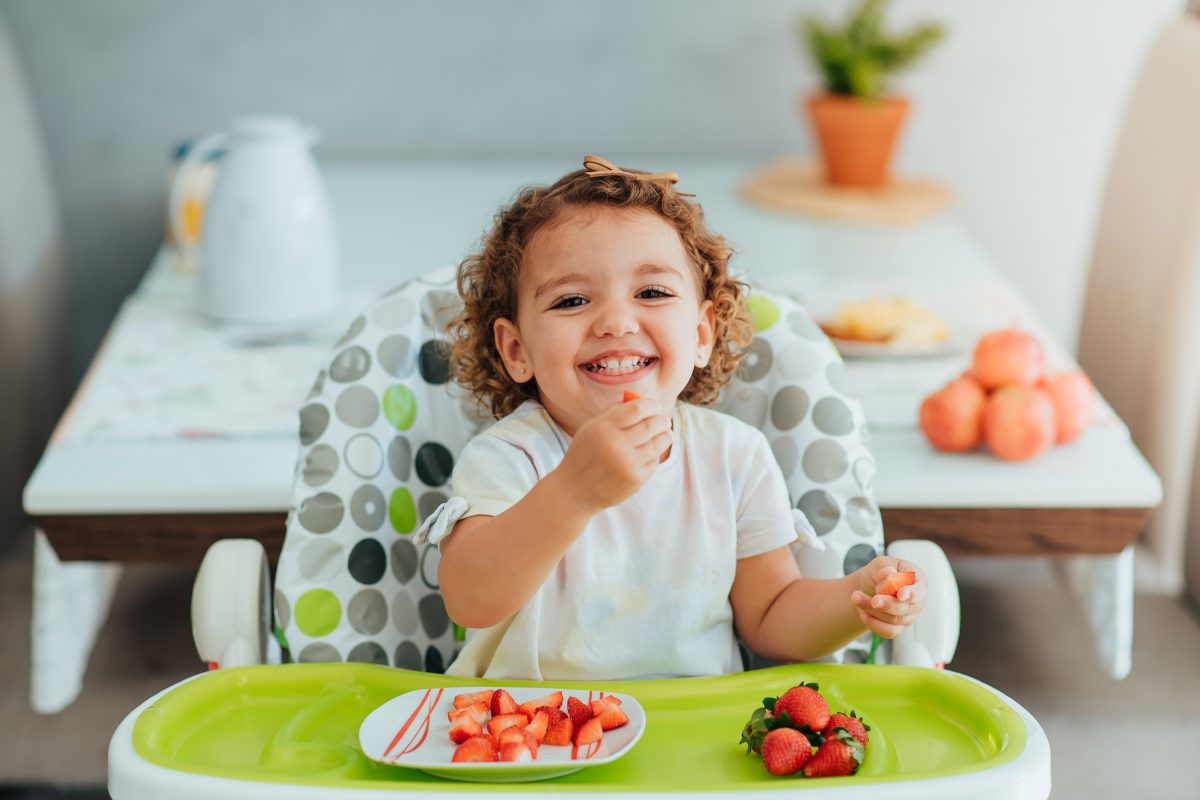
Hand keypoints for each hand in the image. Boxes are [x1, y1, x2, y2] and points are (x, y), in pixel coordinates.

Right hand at [551, 397, 672, 514]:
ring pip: (658, 442)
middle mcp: (616, 444)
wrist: (574, 491)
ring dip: (666, 435)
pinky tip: (649, 453)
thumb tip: (643, 401)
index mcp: (603, 428)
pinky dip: (654, 454)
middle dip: (662, 420)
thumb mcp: (591, 428)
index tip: (655, 406)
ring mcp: (627, 463)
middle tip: (663, 420)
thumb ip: (614, 413)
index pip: (638, 409)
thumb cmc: (585, 454)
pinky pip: (654, 460)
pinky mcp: (635, 479)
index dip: (651, 405)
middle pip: (652, 424)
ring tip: (666, 433)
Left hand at [850, 557, 926, 638]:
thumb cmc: (880, 573)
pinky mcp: (899, 628)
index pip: (920, 590)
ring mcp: (909, 616)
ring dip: (873, 610)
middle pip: (905, 608)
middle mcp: (917, 601)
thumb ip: (884, 568)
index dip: (912, 593)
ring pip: (894, 620)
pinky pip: (889, 632)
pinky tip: (863, 613)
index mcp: (917, 580)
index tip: (900, 594)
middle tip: (873, 599)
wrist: (871, 587)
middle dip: (886, 604)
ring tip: (856, 597)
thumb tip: (887, 574)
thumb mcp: (880, 564)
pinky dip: (874, 624)